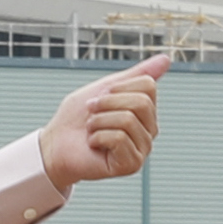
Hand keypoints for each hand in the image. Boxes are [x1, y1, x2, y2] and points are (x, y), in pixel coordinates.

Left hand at [37, 55, 168, 186]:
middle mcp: (149, 130)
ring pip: (128, 120)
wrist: (56, 143)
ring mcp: (142, 149)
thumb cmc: (78, 117)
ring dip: (99, 121)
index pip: (148, 86)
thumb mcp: (107, 87)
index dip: (118, 88)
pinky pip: (119, 138)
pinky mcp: (132, 164)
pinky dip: (98, 137)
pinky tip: (94, 145)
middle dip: (107, 104)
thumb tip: (166, 59)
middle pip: (141, 102)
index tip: (101, 97)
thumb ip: (137, 75)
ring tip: (92, 131)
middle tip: (92, 114)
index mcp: (146, 111)